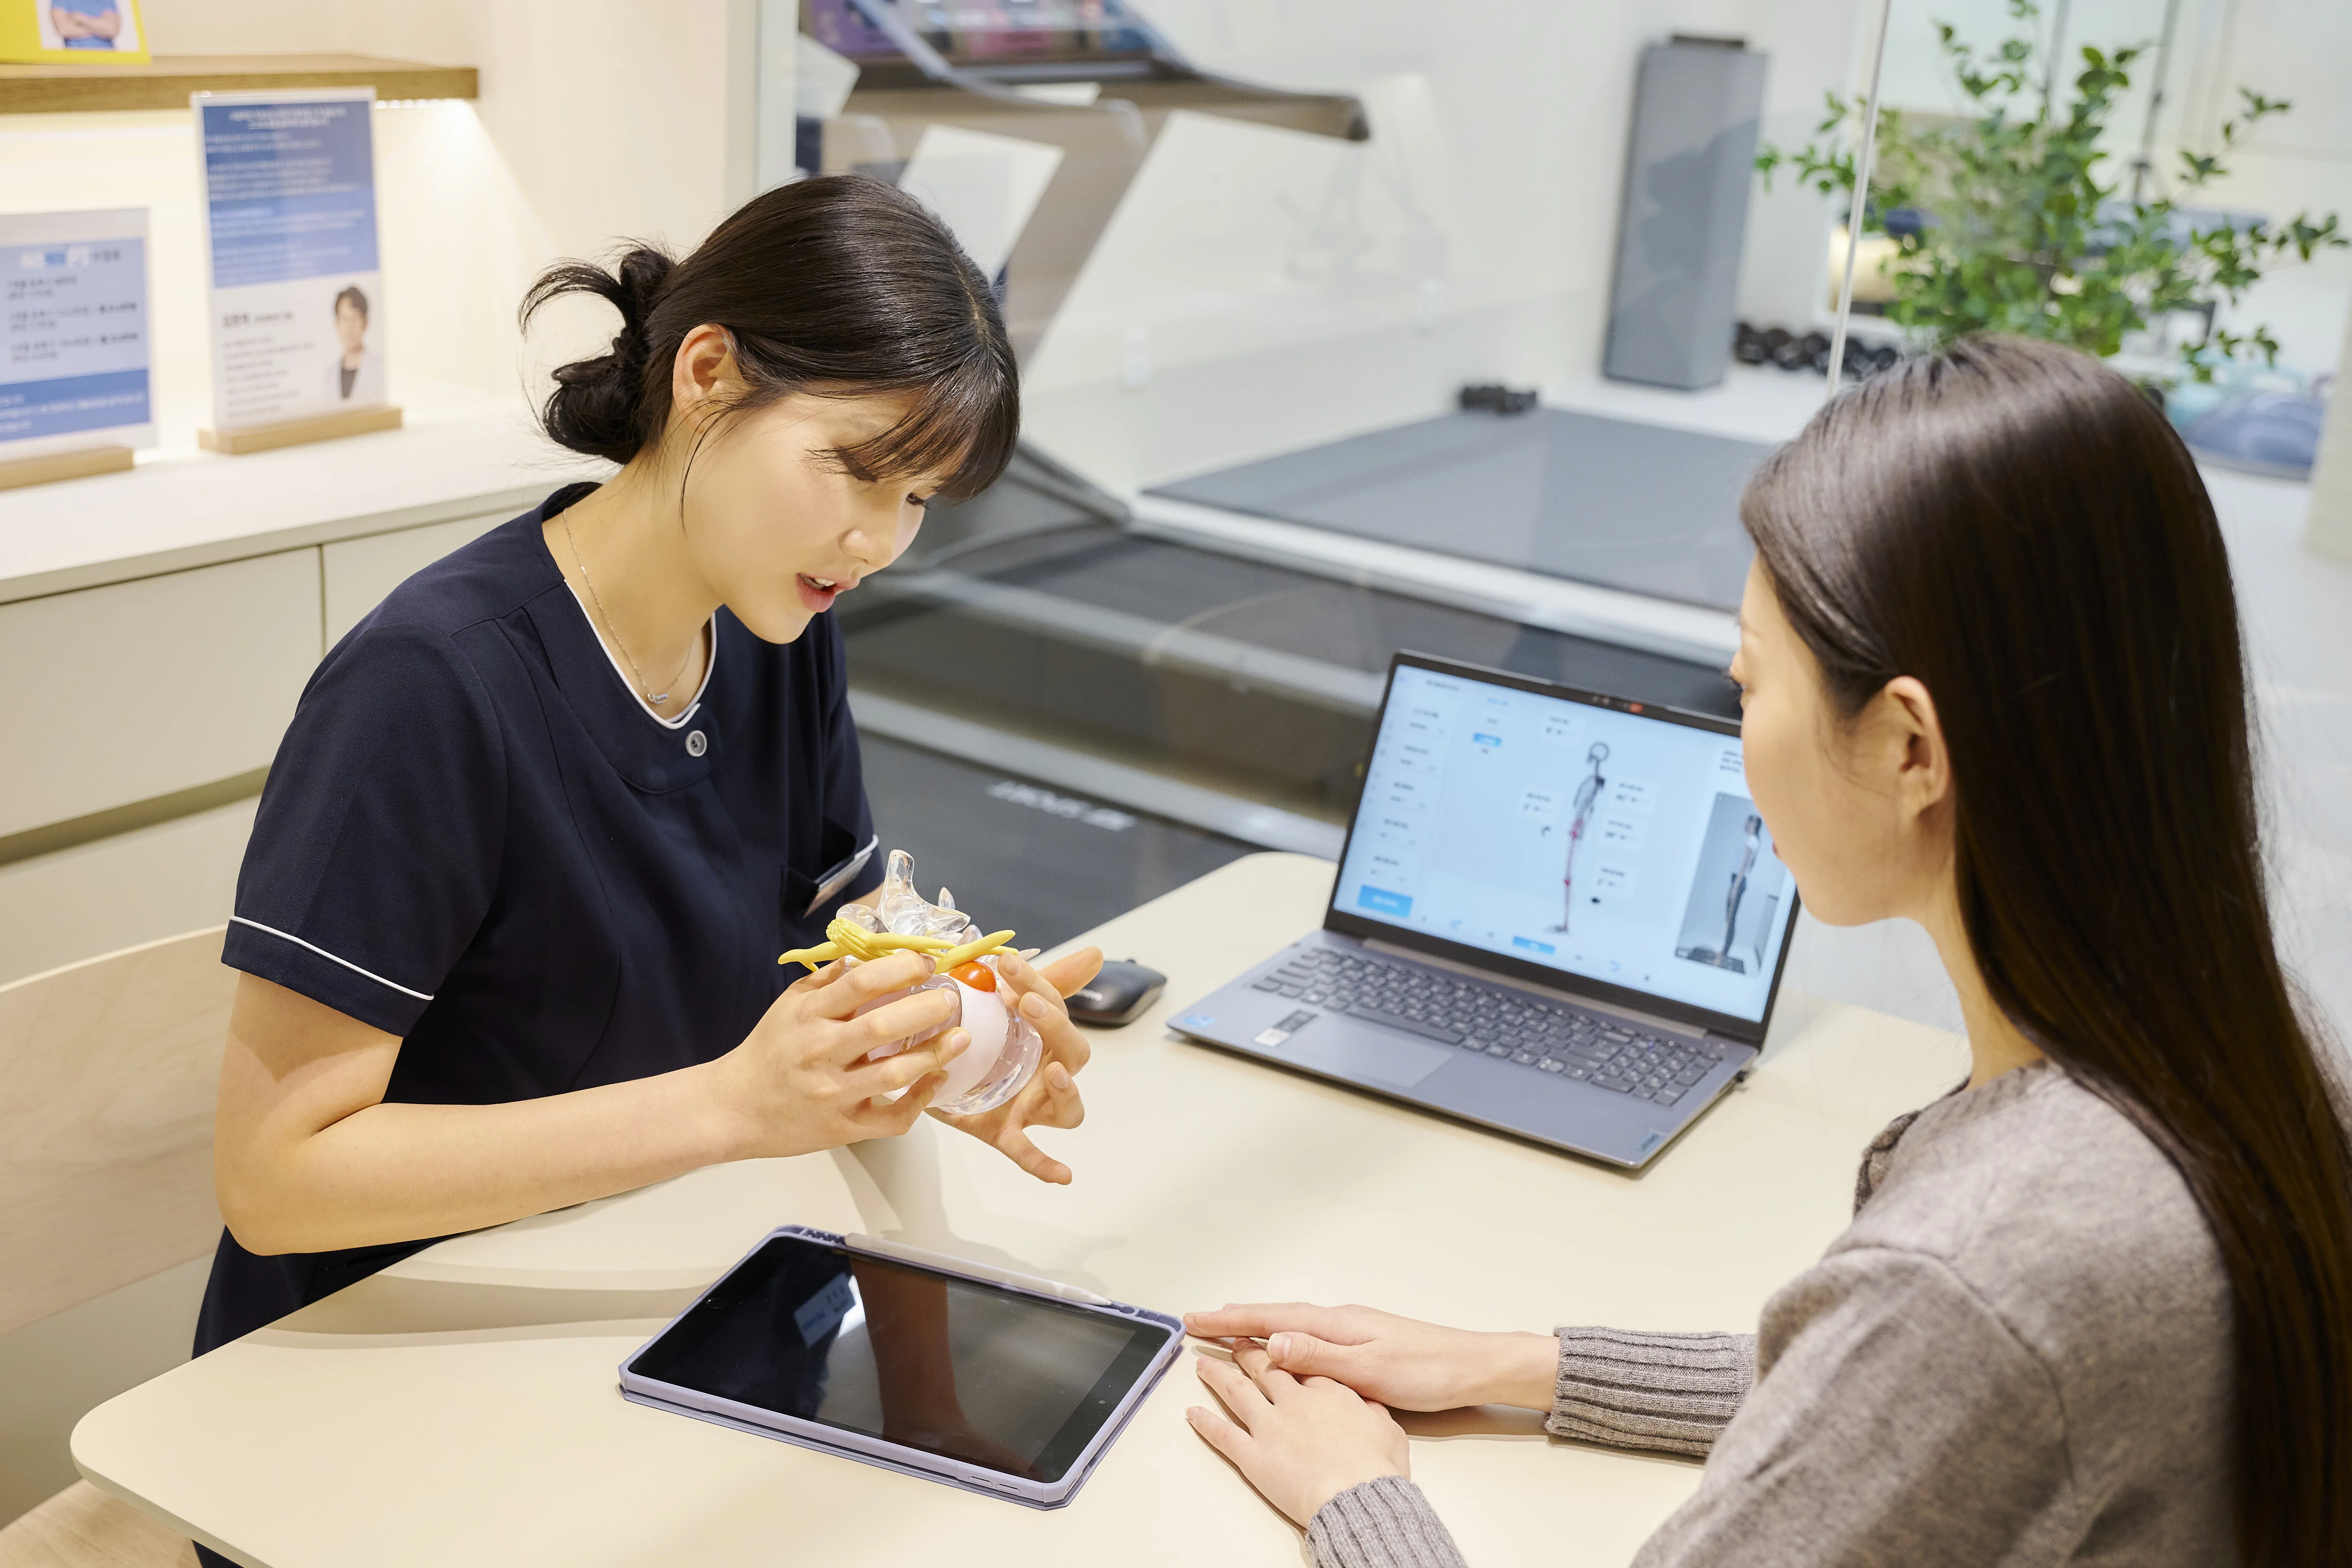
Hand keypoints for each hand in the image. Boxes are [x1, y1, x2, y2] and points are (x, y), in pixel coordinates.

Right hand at [709, 950, 966, 1159]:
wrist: (733, 1109)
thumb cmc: (768, 1052)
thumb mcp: (788, 1006)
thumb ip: (826, 981)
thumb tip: (866, 955)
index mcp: (809, 1016)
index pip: (861, 983)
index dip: (900, 968)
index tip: (926, 963)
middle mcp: (821, 1053)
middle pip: (883, 1026)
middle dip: (927, 1008)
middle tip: (951, 999)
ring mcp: (833, 1093)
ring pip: (894, 1073)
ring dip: (935, 1053)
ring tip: (961, 1037)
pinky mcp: (843, 1128)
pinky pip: (891, 1118)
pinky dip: (920, 1100)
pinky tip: (936, 1081)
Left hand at [930, 947, 1100, 1183]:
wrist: (940, 1074)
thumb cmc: (986, 1040)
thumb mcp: (1006, 1005)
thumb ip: (1046, 980)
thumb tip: (1098, 953)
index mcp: (1048, 1038)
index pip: (1056, 1009)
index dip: (1038, 986)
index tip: (1008, 966)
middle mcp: (1048, 1073)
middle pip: (1072, 1053)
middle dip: (1055, 1028)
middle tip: (1027, 1004)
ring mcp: (1032, 1106)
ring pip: (1067, 1108)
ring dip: (1065, 1090)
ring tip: (1054, 1072)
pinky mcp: (1007, 1133)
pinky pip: (1029, 1153)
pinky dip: (1045, 1165)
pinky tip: (1063, 1175)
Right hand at [1184, 1302, 1557, 1412]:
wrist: (1471, 1366)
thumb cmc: (1427, 1370)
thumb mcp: (1369, 1369)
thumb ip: (1318, 1356)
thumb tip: (1270, 1342)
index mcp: (1336, 1324)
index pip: (1270, 1319)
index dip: (1230, 1321)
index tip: (1195, 1320)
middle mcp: (1339, 1320)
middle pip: (1274, 1315)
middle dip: (1233, 1318)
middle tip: (1197, 1321)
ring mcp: (1350, 1329)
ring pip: (1289, 1322)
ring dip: (1255, 1323)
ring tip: (1227, 1325)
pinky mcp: (1361, 1343)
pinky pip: (1307, 1332)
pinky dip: (1282, 1332)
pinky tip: (1280, 1341)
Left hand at [1187, 1341, 1408, 1526]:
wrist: (1356, 1494)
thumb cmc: (1375, 1466)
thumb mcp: (1388, 1428)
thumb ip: (1372, 1410)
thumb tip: (1370, 1404)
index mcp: (1327, 1391)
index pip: (1301, 1362)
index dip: (1285, 1350)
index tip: (1274, 1342)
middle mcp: (1293, 1402)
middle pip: (1265, 1368)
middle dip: (1246, 1353)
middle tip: (1233, 1342)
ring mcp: (1270, 1426)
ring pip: (1237, 1392)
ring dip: (1218, 1376)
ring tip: (1204, 1365)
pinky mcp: (1254, 1455)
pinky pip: (1223, 1435)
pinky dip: (1205, 1423)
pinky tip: (1192, 1413)